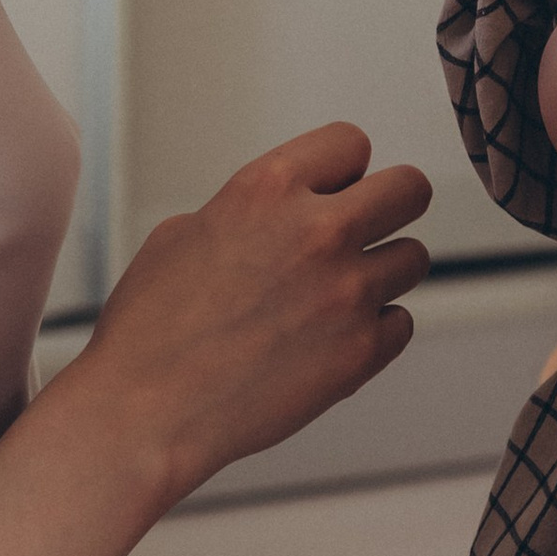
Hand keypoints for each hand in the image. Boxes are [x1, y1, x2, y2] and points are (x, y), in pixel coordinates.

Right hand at [74, 123, 431, 502]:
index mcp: (267, 188)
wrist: (143, 414)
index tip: (330, 194)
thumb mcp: (183, 234)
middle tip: (364, 234)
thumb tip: (289, 211)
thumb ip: (252, 211)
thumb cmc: (150, 328)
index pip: (351, 142)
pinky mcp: (361, 351)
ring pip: (412, 259)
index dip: (341, 170)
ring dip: (381, 274)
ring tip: (333, 299)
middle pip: (410, 188)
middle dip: (390, 207)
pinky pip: (401, 323)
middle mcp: (318, 231)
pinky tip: (329, 342)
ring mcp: (347, 292)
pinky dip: (374, 332)